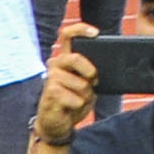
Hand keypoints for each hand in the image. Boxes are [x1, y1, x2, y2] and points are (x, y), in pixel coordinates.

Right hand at [32, 20, 98, 145]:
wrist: (57, 123)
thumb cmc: (72, 101)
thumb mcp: (86, 85)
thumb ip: (91, 74)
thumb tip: (103, 70)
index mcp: (65, 58)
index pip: (68, 35)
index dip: (81, 30)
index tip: (95, 33)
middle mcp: (56, 64)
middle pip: (75, 58)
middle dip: (89, 71)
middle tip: (93, 81)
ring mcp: (51, 78)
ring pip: (80, 84)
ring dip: (86, 96)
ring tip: (78, 100)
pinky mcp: (50, 94)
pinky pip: (76, 99)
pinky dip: (79, 106)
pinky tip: (70, 108)